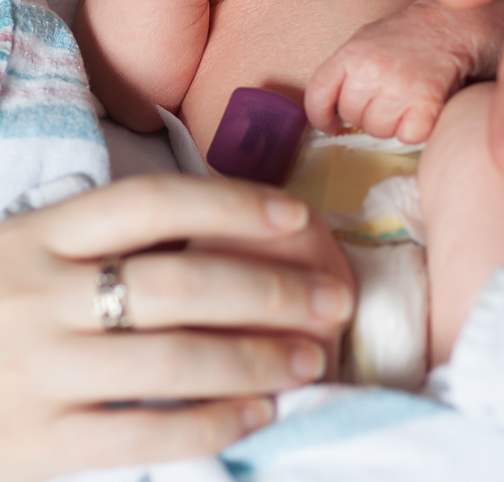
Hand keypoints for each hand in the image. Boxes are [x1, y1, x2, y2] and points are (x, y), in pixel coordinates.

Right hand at [0, 174, 352, 480]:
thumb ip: (102, 238)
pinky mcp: (35, 444)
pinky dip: (210, 424)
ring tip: (311, 358)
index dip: (231, 203)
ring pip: (171, 362)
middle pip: (178, 284)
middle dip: (269, 292)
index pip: (153, 202)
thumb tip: (223, 226)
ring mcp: (35, 371)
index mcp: (43, 232)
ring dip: (256, 360)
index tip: (297, 214)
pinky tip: (256, 413)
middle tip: (332, 300)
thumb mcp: (30, 248)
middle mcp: (40, 294)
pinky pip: (140, 435)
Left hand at [305, 0, 503, 142]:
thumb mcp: (370, 39)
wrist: (464, 23)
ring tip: (411, 98)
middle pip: (351, 116)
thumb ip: (350, 70)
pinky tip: (428, 108)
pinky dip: (419, 129)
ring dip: (394, 123)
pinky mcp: (427, 105)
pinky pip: (408, 137)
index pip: (317, 95)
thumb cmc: (417, 33)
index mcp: (352, 51)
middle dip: (368, 113)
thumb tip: (332, 112)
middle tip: (392, 96)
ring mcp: (399, 87)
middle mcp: (371, 69)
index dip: (322, 116)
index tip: (332, 124)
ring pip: (378, 131)